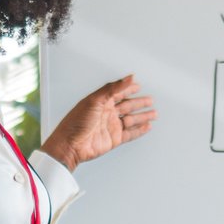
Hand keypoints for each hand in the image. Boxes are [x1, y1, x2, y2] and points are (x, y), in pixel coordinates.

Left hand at [40, 74, 154, 169]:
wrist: (70, 145)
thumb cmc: (76, 122)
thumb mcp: (95, 100)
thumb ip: (113, 88)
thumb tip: (128, 78)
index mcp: (101, 101)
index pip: (118, 92)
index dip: (128, 88)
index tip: (137, 85)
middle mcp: (107, 113)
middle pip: (127, 106)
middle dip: (139, 103)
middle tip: (150, 100)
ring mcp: (111, 126)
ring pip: (131, 120)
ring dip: (142, 117)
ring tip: (154, 114)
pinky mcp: (114, 139)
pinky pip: (130, 134)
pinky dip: (139, 130)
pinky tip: (146, 127)